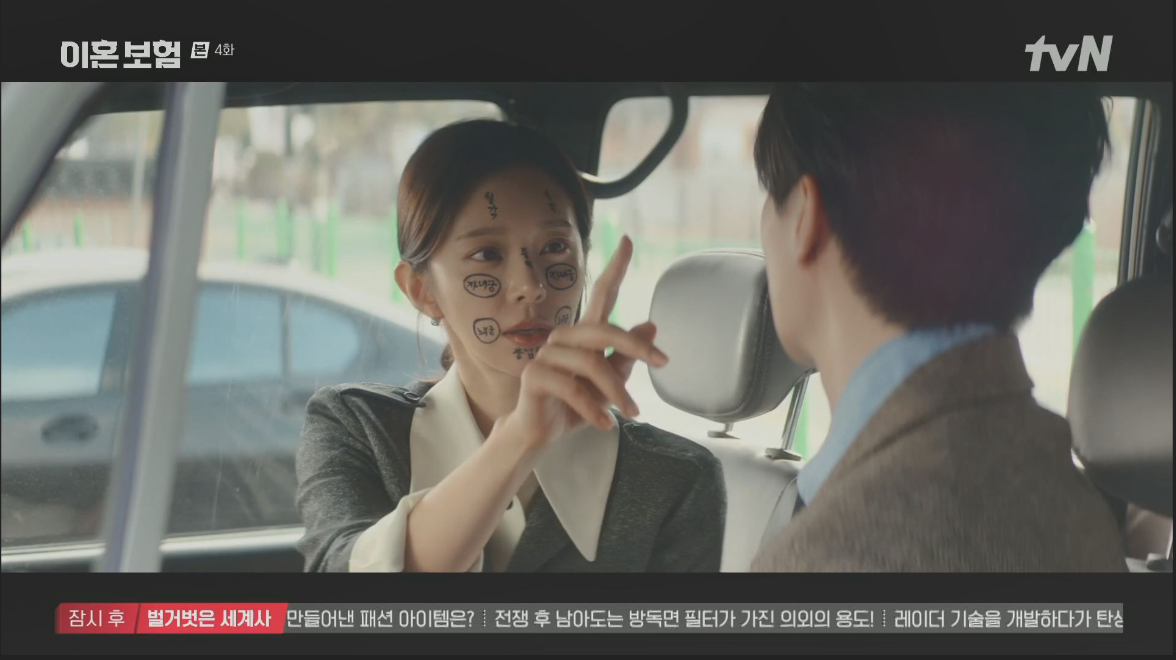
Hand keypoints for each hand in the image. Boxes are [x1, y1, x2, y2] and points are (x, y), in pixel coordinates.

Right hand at [497, 235, 667, 449]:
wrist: (540, 433)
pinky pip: (572, 388)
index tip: (627, 240)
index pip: (602, 294)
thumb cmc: (574, 406)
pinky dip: (593, 409)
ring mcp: (547, 355)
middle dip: (636, 345)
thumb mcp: (609, 384)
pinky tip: (605, 423)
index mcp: (585, 335)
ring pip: (592, 364)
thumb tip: (651, 324)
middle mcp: (565, 338)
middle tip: (663, 362)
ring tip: (631, 413)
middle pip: (605, 329)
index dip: (615, 267)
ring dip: (617, 393)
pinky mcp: (534, 375)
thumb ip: (626, 357)